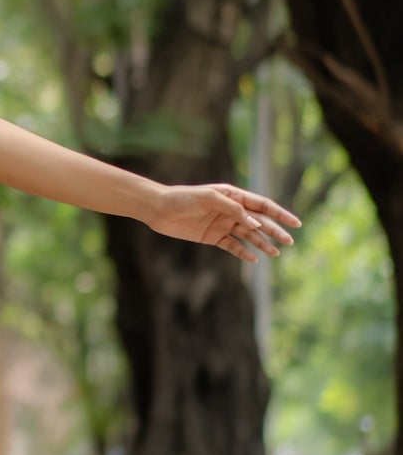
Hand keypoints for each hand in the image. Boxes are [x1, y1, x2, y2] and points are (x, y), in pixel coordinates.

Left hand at [149, 182, 300, 262]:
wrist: (159, 209)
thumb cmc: (183, 198)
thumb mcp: (209, 198)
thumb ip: (233, 209)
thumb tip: (254, 222)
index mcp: (233, 196)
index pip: (262, 205)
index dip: (280, 214)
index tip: (295, 224)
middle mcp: (231, 210)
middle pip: (259, 222)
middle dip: (275, 231)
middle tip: (289, 242)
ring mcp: (223, 224)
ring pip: (248, 235)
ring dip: (262, 243)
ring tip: (275, 254)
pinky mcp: (213, 237)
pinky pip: (232, 246)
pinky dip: (243, 252)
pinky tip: (253, 259)